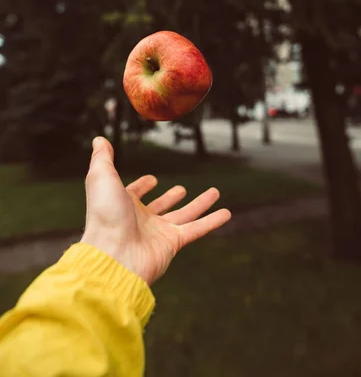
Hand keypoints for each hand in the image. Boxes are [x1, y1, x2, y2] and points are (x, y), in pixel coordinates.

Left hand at [81, 137, 230, 284]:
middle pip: (160, 206)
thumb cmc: (105, 215)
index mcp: (122, 204)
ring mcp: (158, 232)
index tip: (152, 180)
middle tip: (181, 189)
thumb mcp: (101, 177)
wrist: (113, 254)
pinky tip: (226, 212)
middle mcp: (140, 219)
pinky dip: (212, 221)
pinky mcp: (173, 242)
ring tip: (215, 192)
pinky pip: (197, 228)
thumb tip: (99, 139)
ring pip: (184, 215)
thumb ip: (102, 158)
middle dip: (170, 198)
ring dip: (199, 204)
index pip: (134, 193)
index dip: (141, 186)